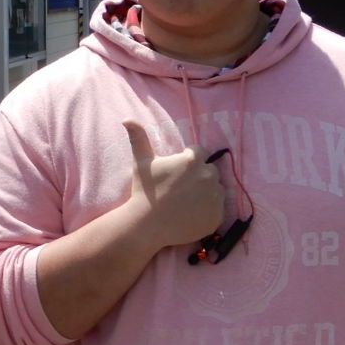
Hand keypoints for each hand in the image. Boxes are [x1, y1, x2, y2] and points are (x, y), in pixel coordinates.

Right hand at [121, 120, 226, 251]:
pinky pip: (217, 209)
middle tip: (181, 189)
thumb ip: (139, 138)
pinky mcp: (217, 216)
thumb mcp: (142, 162)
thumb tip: (127, 119)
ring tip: (186, 203)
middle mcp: (209, 176)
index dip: (188, 161)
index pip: (199, 153)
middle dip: (199, 176)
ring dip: (206, 193)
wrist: (147, 225)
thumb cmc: (145, 191)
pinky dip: (208, 211)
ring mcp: (215, 198)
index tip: (177, 173)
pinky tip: (191, 215)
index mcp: (193, 160)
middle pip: (210, 171)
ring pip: (216, 190)